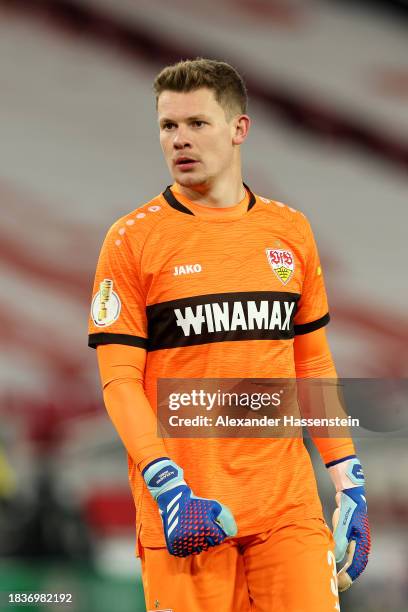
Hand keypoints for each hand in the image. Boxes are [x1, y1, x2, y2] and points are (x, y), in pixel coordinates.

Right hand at [143, 458, 236, 556]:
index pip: (218, 539)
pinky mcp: (173, 544)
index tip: (211, 525)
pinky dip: (186, 546)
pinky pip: (185, 552)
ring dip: (197, 543)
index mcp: (205, 526)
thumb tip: (233, 533)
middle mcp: (194, 535)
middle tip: (200, 526)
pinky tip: (185, 535)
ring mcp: (183, 540)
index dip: (217, 532)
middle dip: (207, 537)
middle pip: (208, 545)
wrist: (174, 500)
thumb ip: (227, 519)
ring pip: (196, 550)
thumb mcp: (214, 506)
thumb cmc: (197, 503)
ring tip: (193, 529)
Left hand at [327, 456, 370, 590]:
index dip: (348, 576)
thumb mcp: (343, 526)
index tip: (339, 582)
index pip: (356, 565)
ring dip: (345, 571)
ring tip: (336, 580)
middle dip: (347, 577)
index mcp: (362, 543)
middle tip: (336, 586)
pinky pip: (349, 555)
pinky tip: (336, 566)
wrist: (350, 496)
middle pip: (356, 566)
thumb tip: (337, 558)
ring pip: (353, 562)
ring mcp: (357, 542)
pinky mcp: (351, 538)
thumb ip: (340, 541)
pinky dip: (343, 563)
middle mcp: (361, 545)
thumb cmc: (347, 510)